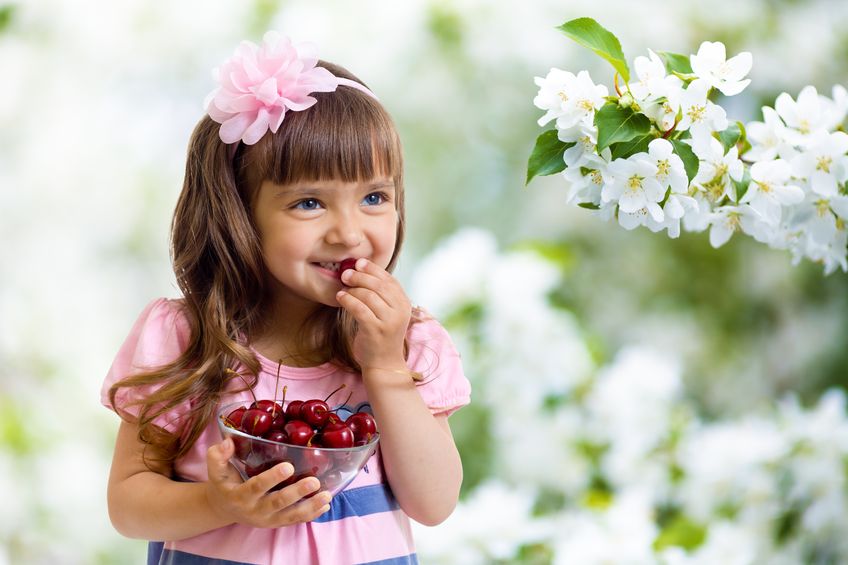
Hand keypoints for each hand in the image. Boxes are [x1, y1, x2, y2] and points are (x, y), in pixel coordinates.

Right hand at [205, 438, 331, 527]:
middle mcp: (254, 510)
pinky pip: (294, 521)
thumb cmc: (224, 483)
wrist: (224, 508)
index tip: (288, 466)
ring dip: (310, 506)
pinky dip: (311, 514)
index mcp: (239, 495)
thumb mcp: (216, 469)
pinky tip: (325, 505)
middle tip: (314, 481)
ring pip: (290, 515)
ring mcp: (267, 519)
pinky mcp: (276, 523)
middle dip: (296, 493)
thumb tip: (228, 442)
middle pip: (277, 503)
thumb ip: (218, 455)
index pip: (256, 487)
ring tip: (326, 495)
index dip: (272, 478)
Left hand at [336, 258, 411, 370]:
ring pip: (368, 295)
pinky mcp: (376, 330)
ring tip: (342, 289)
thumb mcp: (387, 313)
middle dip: (360, 276)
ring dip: (352, 289)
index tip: (358, 263)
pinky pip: (359, 309)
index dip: (373, 269)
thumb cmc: (381, 335)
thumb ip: (380, 294)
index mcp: (404, 303)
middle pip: (378, 285)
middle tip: (345, 274)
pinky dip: (348, 300)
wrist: (384, 363)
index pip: (389, 279)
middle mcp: (400, 311)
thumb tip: (360, 269)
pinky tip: (340, 297)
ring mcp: (389, 321)